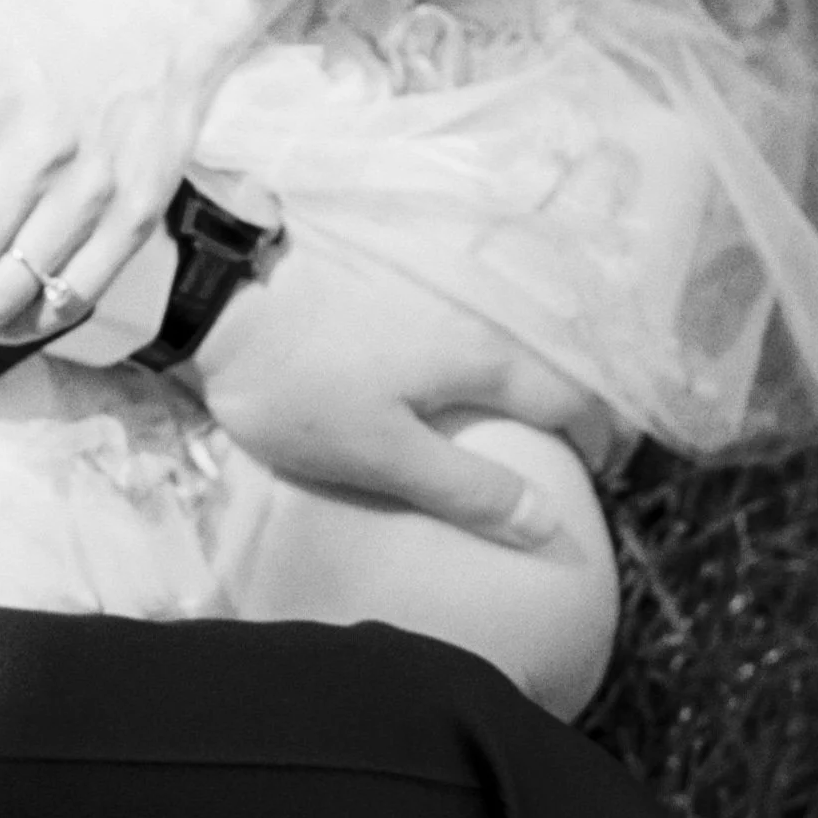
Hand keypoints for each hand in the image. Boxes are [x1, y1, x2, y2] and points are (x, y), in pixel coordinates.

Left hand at [190, 233, 614, 541]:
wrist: (218, 301)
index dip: (596, 441)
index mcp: (482, 358)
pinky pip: (451, 338)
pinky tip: (439, 395)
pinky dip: (466, 371)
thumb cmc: (301, 388)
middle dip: (558, 414)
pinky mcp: (384, 293)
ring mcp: (425, 298)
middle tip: (555, 462)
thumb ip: (467, 489)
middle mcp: (468, 319)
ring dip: (512, 390)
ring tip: (501, 436)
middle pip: (538, 370)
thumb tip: (548, 524)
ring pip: (494, 351)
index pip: (569, 400)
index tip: (598, 477)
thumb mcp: (384, 456)